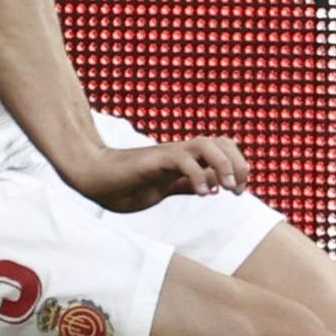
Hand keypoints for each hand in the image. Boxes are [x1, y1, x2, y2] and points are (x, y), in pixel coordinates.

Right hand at [66, 135, 249, 212]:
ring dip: (224, 166)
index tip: (239, 192)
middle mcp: (182, 152)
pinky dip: (199, 175)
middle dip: (239, 164)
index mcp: (187, 158)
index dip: (239, 165)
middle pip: (223, 142)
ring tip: (227, 189)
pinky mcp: (155, 160)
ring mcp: (169, 153)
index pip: (224, 147)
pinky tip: (203, 194)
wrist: (95, 179)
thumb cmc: (127, 184)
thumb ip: (188, 185)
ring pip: (207, 145)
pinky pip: (184, 160)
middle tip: (237, 190)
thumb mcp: (166, 189)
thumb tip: (214, 187)